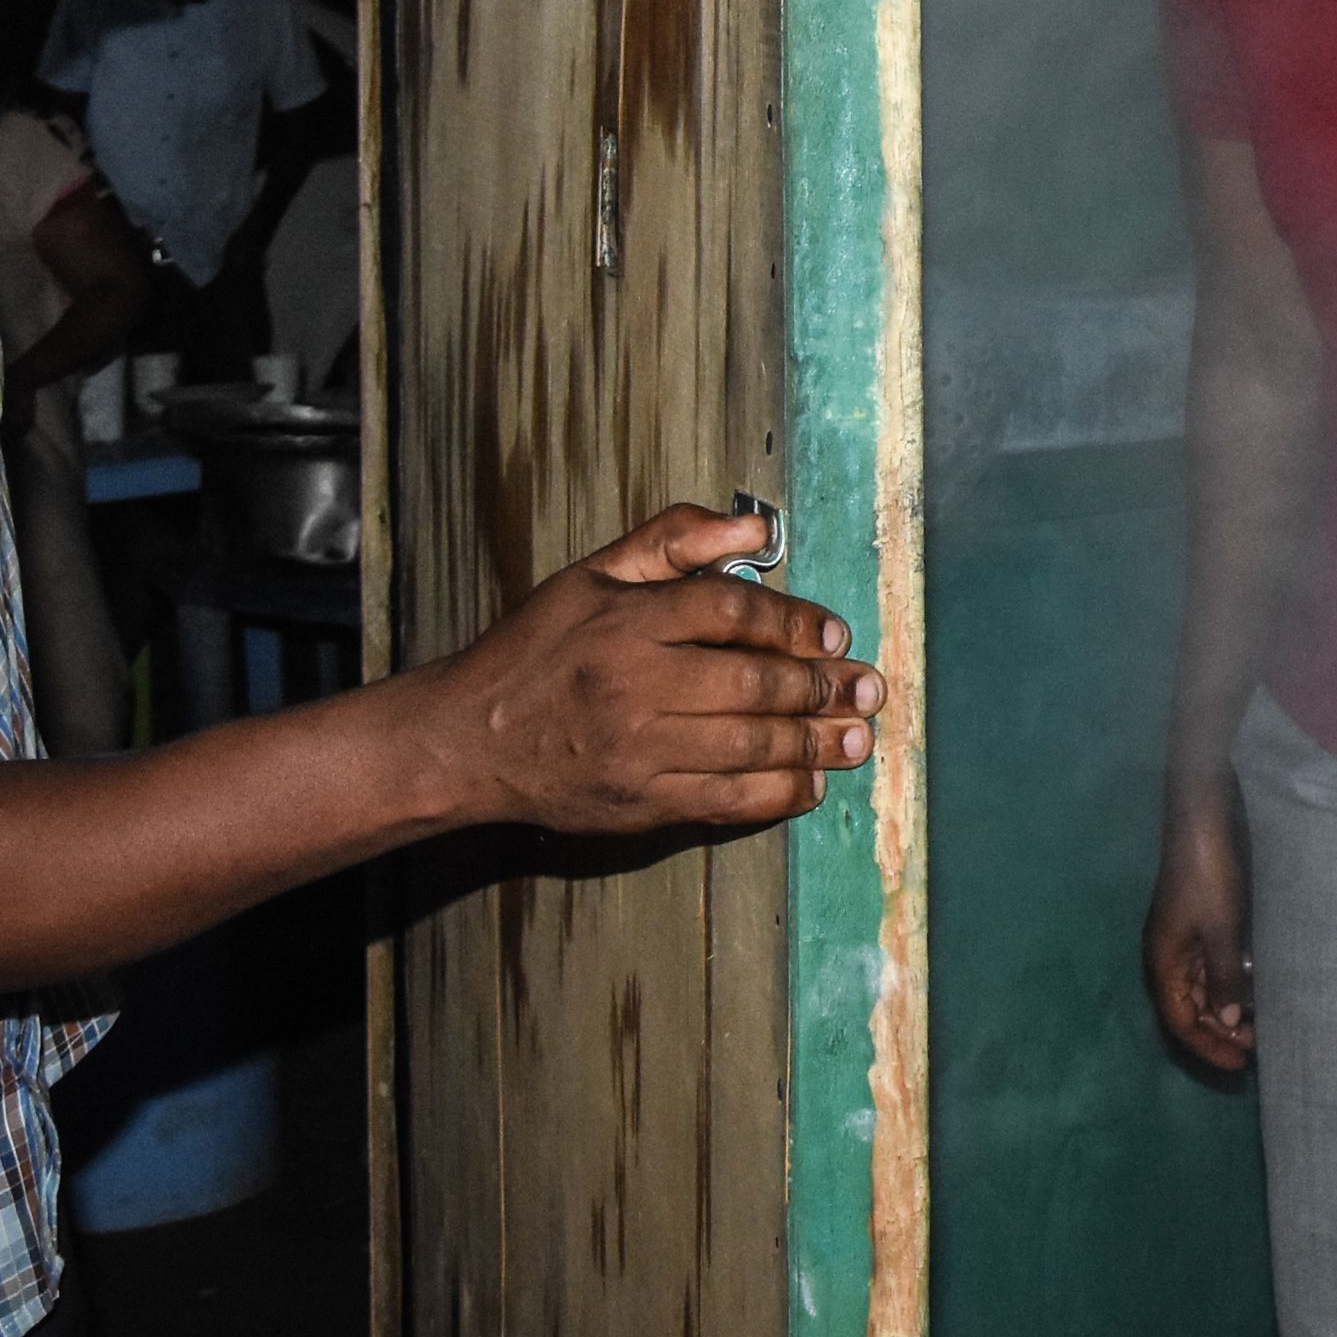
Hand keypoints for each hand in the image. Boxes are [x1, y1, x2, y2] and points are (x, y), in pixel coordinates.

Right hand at [414, 504, 876, 837]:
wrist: (467, 741)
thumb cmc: (537, 649)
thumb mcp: (593, 574)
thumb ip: (674, 540)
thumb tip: (756, 531)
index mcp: (627, 621)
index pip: (732, 613)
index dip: (795, 622)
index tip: (835, 633)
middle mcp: (636, 685)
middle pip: (753, 683)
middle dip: (821, 688)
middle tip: (868, 687)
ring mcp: (638, 751)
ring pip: (748, 746)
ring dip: (813, 743)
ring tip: (857, 737)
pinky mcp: (638, 804)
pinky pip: (725, 802)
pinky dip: (777, 795)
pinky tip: (810, 784)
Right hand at [1142, 804, 1255, 1072]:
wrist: (1204, 819)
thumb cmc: (1208, 873)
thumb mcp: (1220, 928)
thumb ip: (1223, 976)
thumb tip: (1227, 1023)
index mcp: (1164, 961)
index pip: (1180, 1020)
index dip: (1207, 1046)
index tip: (1239, 1065)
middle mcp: (1169, 956)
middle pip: (1189, 1009)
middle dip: (1218, 1033)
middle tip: (1255, 1050)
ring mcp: (1183, 940)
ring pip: (1201, 990)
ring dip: (1224, 1012)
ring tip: (1257, 1028)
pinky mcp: (1200, 924)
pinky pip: (1211, 968)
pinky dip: (1228, 986)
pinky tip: (1251, 993)